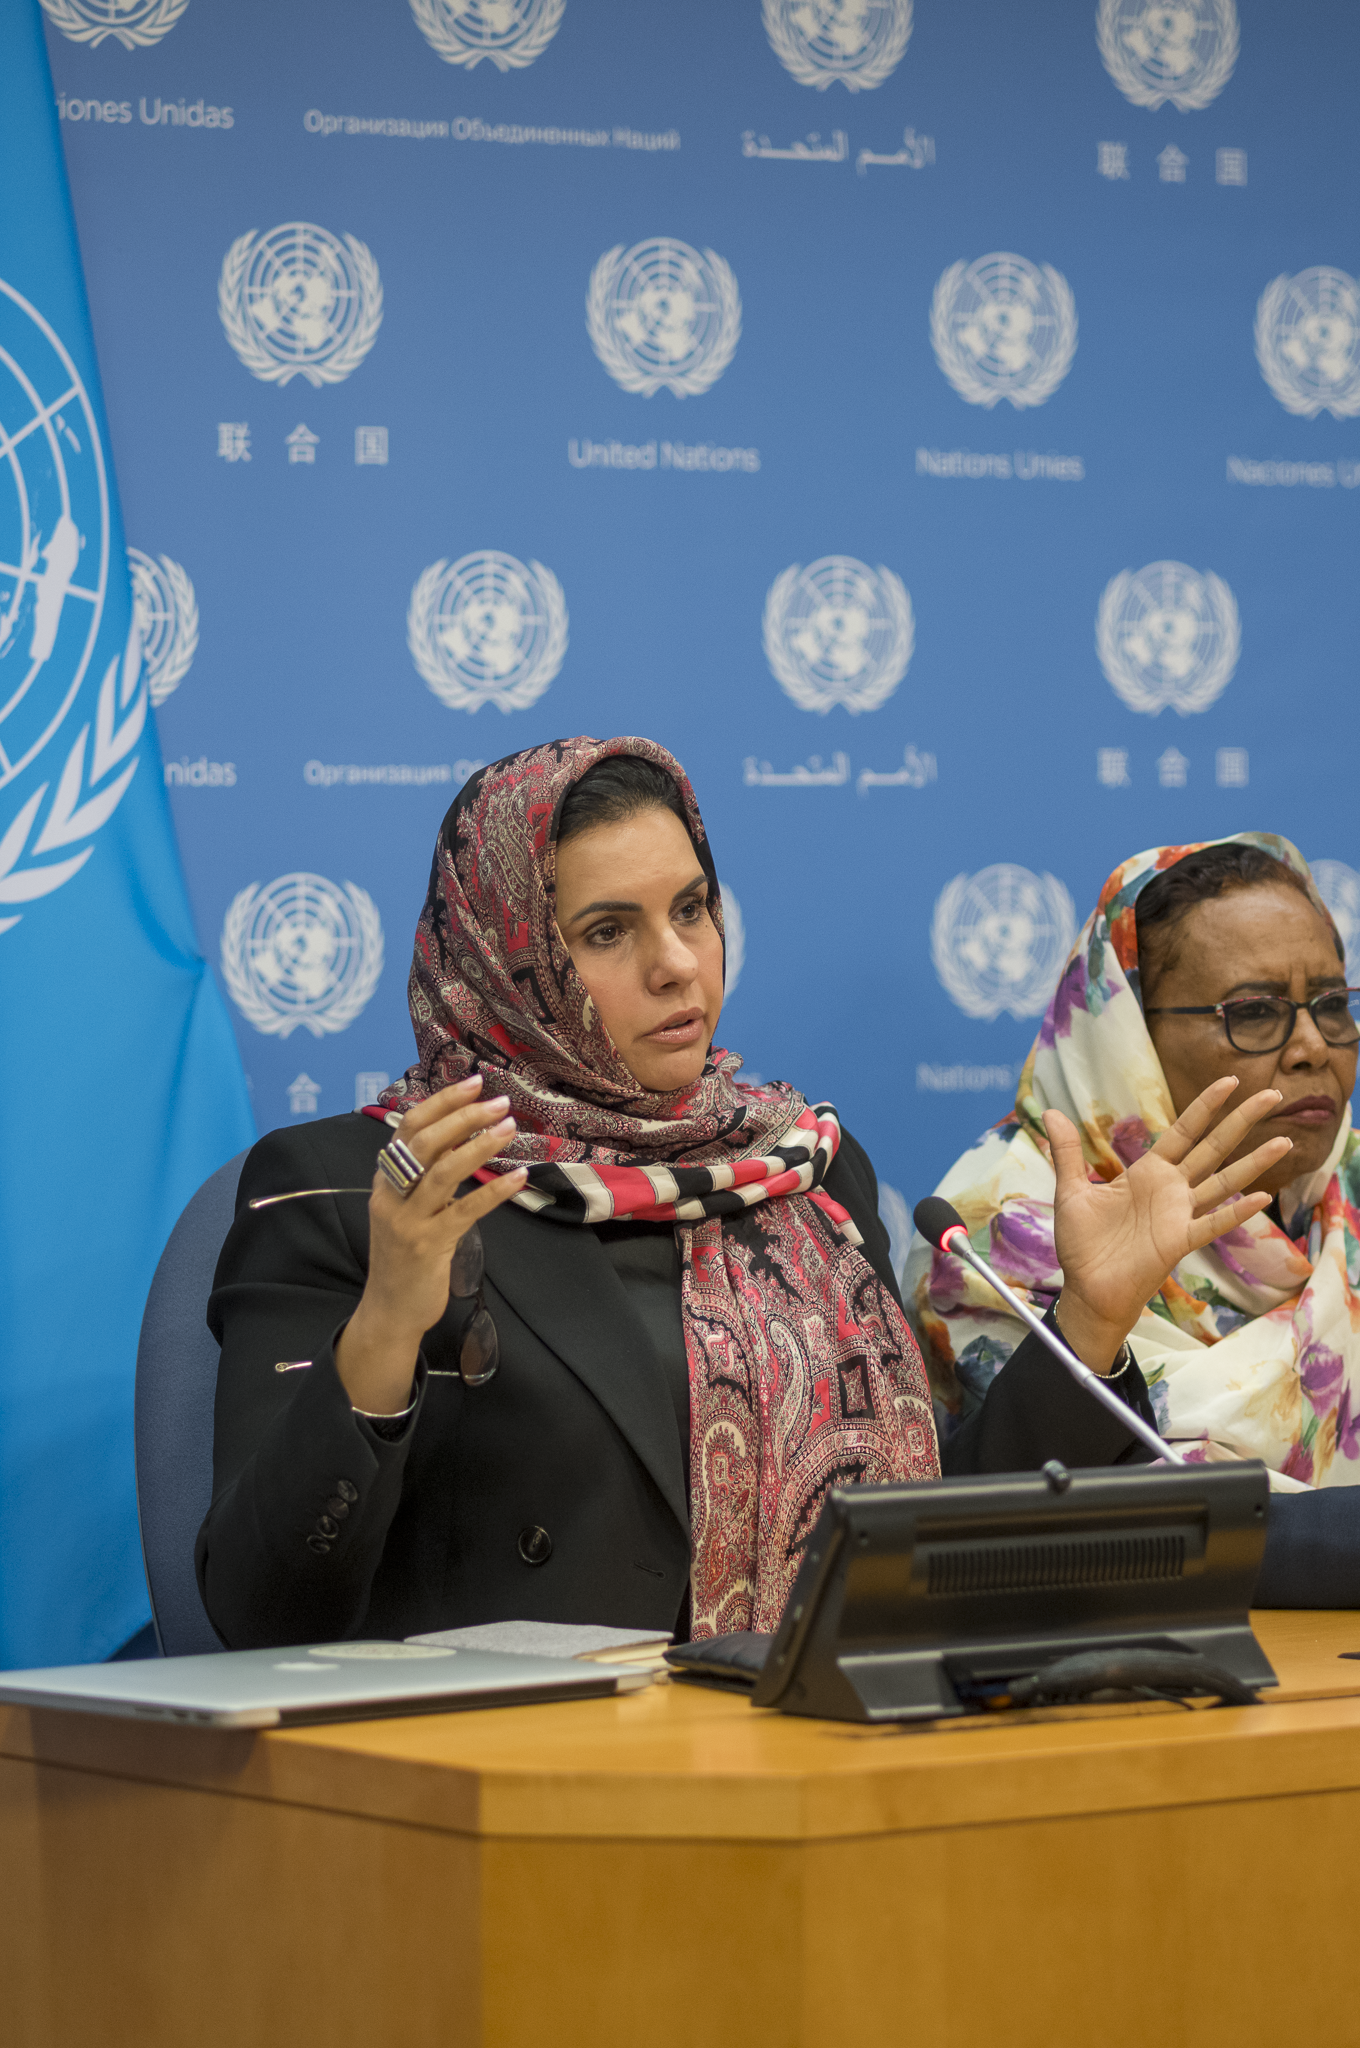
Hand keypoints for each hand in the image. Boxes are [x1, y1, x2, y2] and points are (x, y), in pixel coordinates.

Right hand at [335, 1076, 526, 1414]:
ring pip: (441, 1172)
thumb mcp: (408, 1207)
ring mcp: (407, 1221)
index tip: (475, 1083)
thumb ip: (427, 1173)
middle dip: (463, 1117)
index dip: (442, 1102)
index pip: (409, 1128)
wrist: (390, 1309)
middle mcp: (391, 1195)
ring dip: (478, 1147)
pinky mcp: (428, 1246)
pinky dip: (492, 1191)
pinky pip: (464, 1211)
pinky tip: (519, 1177)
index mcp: (385, 1179)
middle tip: (500, 1102)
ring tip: (509, 1128)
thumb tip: (464, 1132)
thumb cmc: (406, 1253)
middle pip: (424, 1144)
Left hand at [1047, 1078, 1290, 1373]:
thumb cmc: (1082, 1243)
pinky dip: (1235, 1212)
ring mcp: (1179, 1215)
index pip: (1185, 1131)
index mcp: (1149, 1173)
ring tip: (1285, 1140)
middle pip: (1214, 1147)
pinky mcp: (1178, 1241)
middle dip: (1242, 1120)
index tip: (1230, 1080)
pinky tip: (1260, 1197)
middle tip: (1273, 1093)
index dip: (1206, 1106)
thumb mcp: (1070, 1190)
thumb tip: (1050, 1112)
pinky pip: (1212, 1223)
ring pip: (1223, 1181)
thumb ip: (1067, 1152)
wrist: (1086, 1289)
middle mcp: (1171, 1190)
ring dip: (1254, 1162)